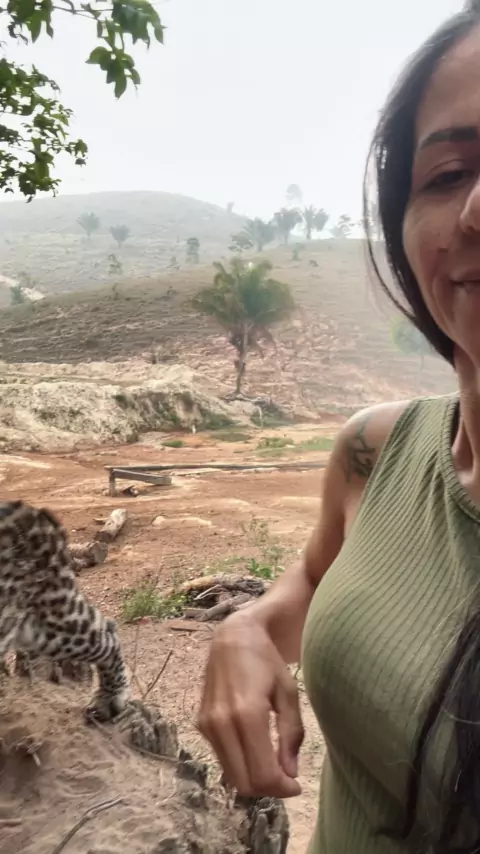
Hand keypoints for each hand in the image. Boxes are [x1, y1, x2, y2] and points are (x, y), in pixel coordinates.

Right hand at [197, 612, 303, 797]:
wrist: (233, 638)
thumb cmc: (267, 662)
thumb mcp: (288, 693)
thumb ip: (290, 734)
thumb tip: (290, 773)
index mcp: (248, 714)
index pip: (262, 773)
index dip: (281, 788)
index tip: (296, 786)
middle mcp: (222, 723)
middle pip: (244, 782)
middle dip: (268, 789)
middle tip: (286, 780)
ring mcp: (207, 725)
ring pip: (230, 775)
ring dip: (253, 779)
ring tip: (273, 766)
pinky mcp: (201, 724)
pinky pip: (222, 759)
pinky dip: (240, 765)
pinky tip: (255, 751)